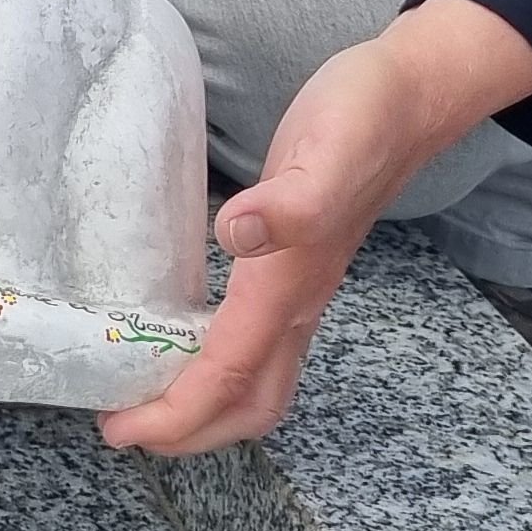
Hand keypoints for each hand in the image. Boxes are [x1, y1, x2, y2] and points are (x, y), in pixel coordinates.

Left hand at [99, 0, 531, 455]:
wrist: (411, 98)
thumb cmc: (363, 119)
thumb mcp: (327, 147)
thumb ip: (291, 200)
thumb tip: (234, 233)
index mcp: (290, 283)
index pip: (227, 373)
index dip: (177, 413)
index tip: (120, 431)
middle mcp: (298, 302)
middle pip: (249, 403)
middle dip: (190, 432)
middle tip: (124, 430)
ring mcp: (303, 291)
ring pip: (260, 382)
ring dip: (206, 409)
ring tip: (147, 403)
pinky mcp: (299, 269)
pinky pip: (258, 346)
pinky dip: (219, 369)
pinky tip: (182, 344)